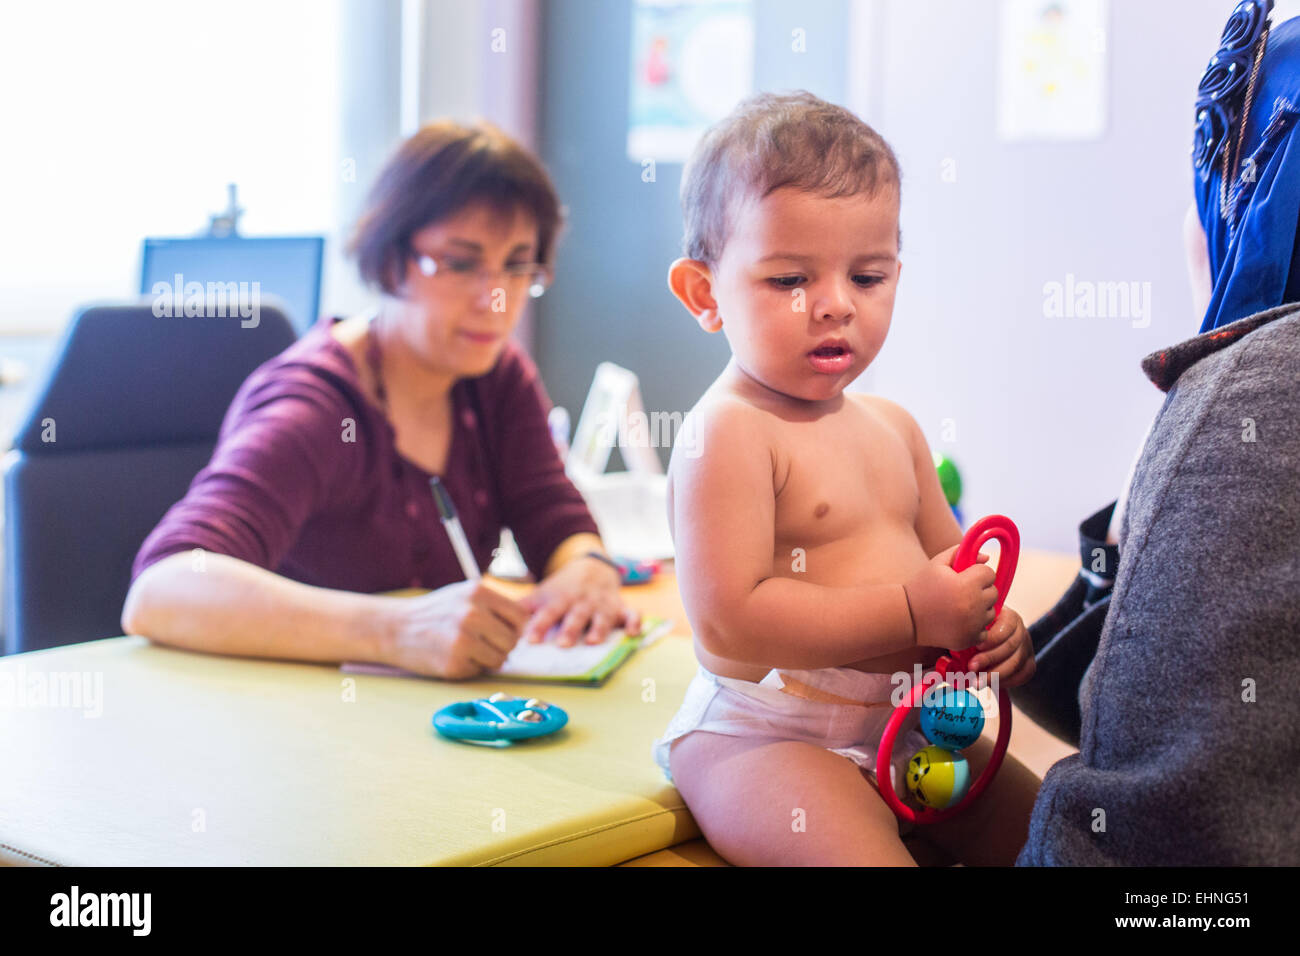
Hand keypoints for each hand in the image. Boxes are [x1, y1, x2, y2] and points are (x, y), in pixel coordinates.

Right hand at [380, 580, 529, 679]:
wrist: (395, 628)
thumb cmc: (435, 612)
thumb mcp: (464, 595)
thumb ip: (494, 606)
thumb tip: (526, 627)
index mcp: (478, 592)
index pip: (520, 617)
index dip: (515, 628)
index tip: (502, 631)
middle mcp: (472, 613)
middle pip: (513, 640)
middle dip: (503, 646)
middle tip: (484, 643)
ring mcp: (463, 639)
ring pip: (500, 659)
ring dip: (489, 659)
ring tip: (469, 649)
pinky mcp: (454, 662)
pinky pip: (480, 670)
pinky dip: (472, 668)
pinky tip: (454, 656)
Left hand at [521, 555, 641, 646]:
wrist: (591, 567)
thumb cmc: (562, 589)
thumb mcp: (542, 594)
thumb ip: (522, 608)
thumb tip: (493, 620)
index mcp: (560, 600)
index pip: (547, 613)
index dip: (539, 626)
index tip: (530, 640)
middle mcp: (581, 602)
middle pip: (575, 616)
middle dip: (570, 629)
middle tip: (562, 644)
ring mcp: (602, 605)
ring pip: (601, 617)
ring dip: (598, 629)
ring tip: (592, 642)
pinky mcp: (621, 607)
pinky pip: (631, 614)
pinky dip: (634, 622)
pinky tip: (633, 633)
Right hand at [903, 545, 997, 650]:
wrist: (906, 617)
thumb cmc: (922, 586)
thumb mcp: (937, 563)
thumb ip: (961, 552)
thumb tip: (987, 558)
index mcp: (965, 585)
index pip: (989, 573)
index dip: (977, 572)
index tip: (963, 577)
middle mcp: (972, 607)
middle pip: (993, 592)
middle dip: (980, 590)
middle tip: (961, 592)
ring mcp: (971, 626)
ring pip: (990, 612)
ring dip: (980, 608)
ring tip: (958, 607)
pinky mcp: (969, 640)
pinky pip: (984, 630)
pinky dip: (975, 626)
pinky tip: (958, 621)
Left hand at [967, 606, 1034, 688]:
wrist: (984, 642)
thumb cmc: (972, 631)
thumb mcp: (969, 626)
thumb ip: (964, 633)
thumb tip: (952, 646)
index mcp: (1007, 616)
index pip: (1006, 625)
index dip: (992, 638)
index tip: (976, 646)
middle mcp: (1020, 630)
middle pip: (1010, 646)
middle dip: (989, 659)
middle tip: (971, 668)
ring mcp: (1026, 647)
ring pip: (1016, 662)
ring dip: (995, 674)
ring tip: (976, 681)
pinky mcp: (1029, 663)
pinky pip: (1023, 674)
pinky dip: (1007, 681)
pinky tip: (990, 683)